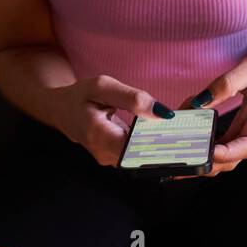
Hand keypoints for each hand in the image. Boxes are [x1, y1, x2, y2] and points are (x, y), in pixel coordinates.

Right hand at [54, 74, 173, 166]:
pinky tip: (163, 130)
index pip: (139, 148)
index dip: (162, 140)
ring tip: (178, 126)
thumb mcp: (104, 86)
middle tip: (186, 124)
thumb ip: (132, 98)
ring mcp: (109, 159)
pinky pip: (137, 153)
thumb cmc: (80, 96)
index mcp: (99, 136)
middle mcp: (104, 154)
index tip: (180, 129)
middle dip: (166, 140)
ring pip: (142, 156)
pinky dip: (151, 142)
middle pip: (143, 155)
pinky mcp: (115, 158)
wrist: (60, 109)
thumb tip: (162, 113)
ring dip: (161, 142)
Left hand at [175, 54, 246, 177]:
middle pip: (231, 161)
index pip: (246, 144)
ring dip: (200, 162)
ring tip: (174, 159)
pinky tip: (183, 152)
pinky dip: (202, 154)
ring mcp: (245, 142)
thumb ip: (227, 82)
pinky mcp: (236, 141)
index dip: (227, 152)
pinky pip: (220, 153)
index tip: (207, 152)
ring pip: (223, 162)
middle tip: (178, 159)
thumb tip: (200, 102)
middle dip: (205, 163)